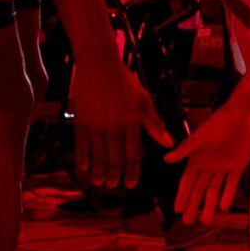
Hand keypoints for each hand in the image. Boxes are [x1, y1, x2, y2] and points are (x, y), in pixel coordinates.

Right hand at [69, 53, 168, 190]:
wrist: (99, 65)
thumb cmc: (124, 82)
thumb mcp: (144, 100)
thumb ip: (154, 124)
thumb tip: (168, 143)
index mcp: (132, 123)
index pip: (133, 154)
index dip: (132, 171)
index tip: (130, 184)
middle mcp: (113, 127)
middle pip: (114, 158)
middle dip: (114, 175)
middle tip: (113, 185)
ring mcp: (95, 125)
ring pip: (97, 155)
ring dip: (98, 171)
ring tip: (99, 182)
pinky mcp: (81, 121)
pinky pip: (80, 145)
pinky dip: (82, 158)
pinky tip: (83, 168)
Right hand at [166, 98, 249, 220]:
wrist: (245, 113)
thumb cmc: (222, 121)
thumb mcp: (202, 136)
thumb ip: (186, 149)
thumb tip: (166, 159)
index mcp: (197, 157)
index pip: (187, 182)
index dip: (182, 196)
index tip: (175, 210)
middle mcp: (208, 163)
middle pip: (199, 189)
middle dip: (192, 205)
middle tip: (187, 222)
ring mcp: (223, 165)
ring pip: (214, 189)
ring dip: (210, 204)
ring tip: (206, 220)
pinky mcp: (238, 164)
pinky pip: (231, 183)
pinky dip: (228, 194)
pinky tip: (223, 207)